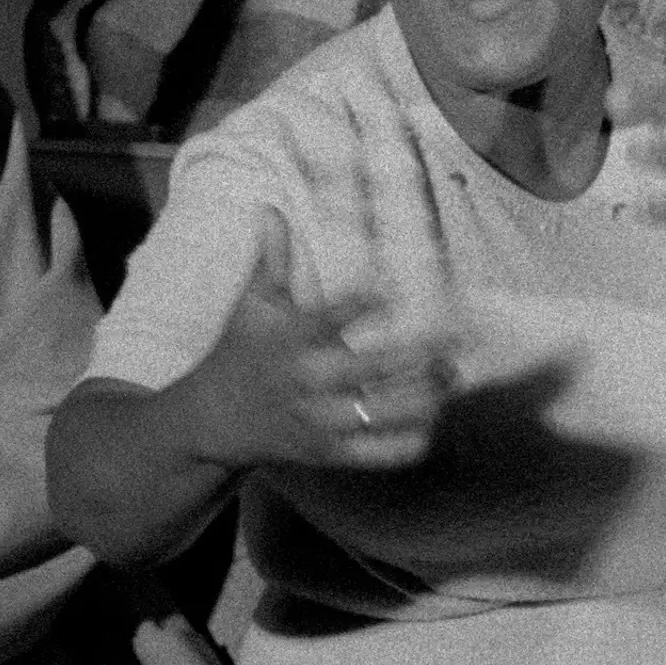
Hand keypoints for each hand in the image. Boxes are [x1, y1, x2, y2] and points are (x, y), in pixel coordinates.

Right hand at [180, 279, 454, 472]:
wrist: (207, 421)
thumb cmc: (238, 352)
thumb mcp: (250, 305)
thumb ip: (271, 261)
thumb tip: (271, 209)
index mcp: (290, 340)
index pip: (329, 318)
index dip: (362, 302)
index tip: (394, 288)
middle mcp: (306, 381)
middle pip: (370, 368)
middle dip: (419, 353)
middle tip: (458, 336)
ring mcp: (318, 420)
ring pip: (380, 413)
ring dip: (423, 398)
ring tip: (454, 377)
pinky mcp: (326, 452)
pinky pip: (375, 454)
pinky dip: (407, 444)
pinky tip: (433, 423)